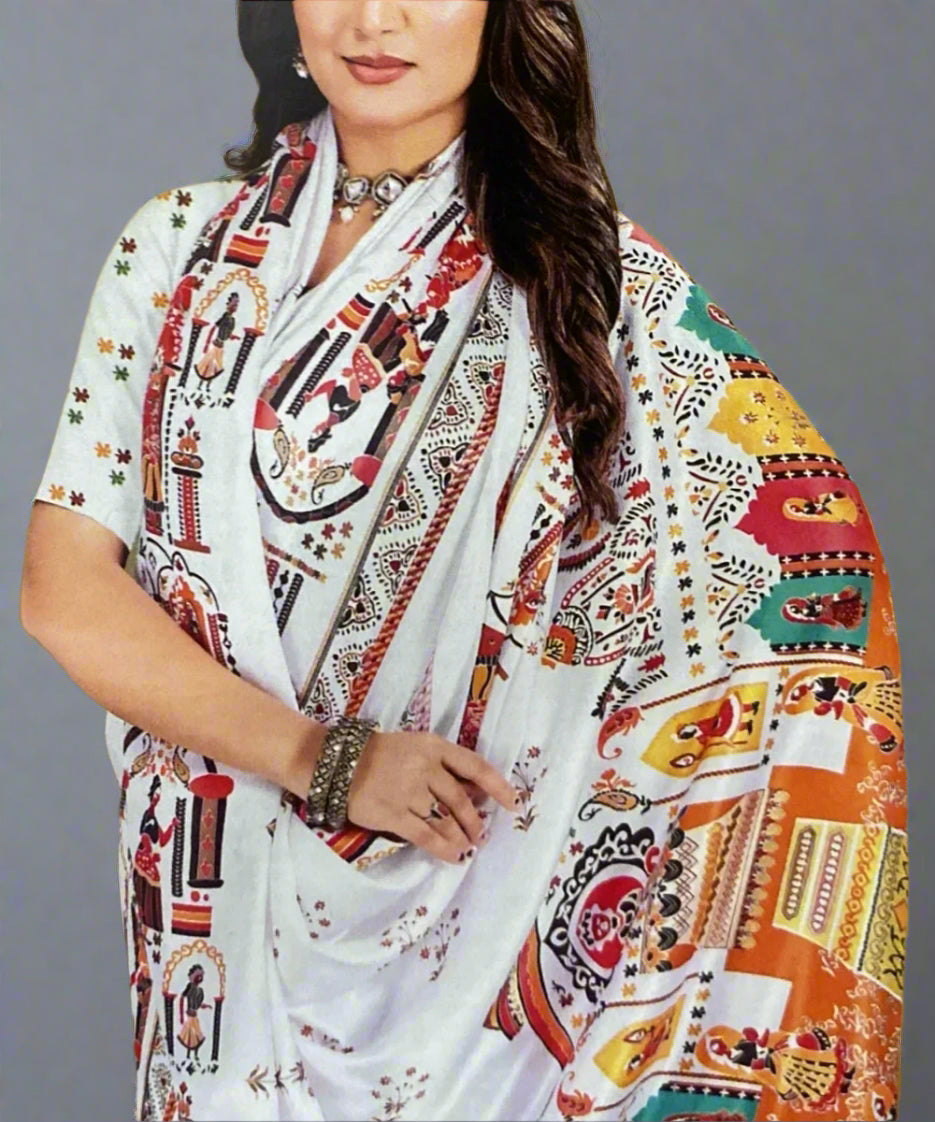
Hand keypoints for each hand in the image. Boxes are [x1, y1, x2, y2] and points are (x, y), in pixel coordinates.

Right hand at [345, 729, 518, 863]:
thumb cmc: (382, 755)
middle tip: (481, 834)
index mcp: (433, 747)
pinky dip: (444, 849)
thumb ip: (444, 767)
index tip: (512, 802)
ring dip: (462, 837)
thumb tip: (477, 794)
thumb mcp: (416, 748)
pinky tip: (453, 856)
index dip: (498, 786)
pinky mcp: (393, 815)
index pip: (475, 766)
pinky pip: (426, 836)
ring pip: (446, 821)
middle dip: (474, 821)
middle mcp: (425, 768)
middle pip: (461, 800)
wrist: (338, 763)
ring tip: (468, 846)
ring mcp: (408, 792)